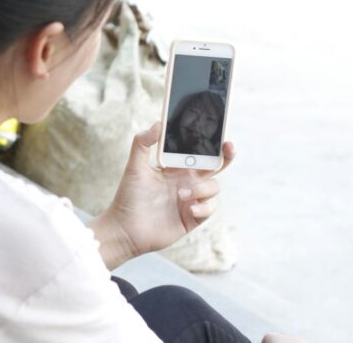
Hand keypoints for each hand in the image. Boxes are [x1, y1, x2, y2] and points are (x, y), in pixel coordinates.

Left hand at [87, 121, 234, 269]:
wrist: (124, 229)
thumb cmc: (128, 196)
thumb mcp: (134, 166)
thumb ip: (143, 143)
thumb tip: (158, 123)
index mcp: (176, 167)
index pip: (198, 152)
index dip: (212, 142)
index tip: (220, 133)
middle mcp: (187, 182)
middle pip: (215, 167)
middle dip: (225, 156)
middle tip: (227, 147)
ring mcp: (191, 200)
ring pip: (213, 187)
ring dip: (202, 188)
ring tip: (182, 194)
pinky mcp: (192, 219)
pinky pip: (208, 210)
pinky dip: (202, 208)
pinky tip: (189, 209)